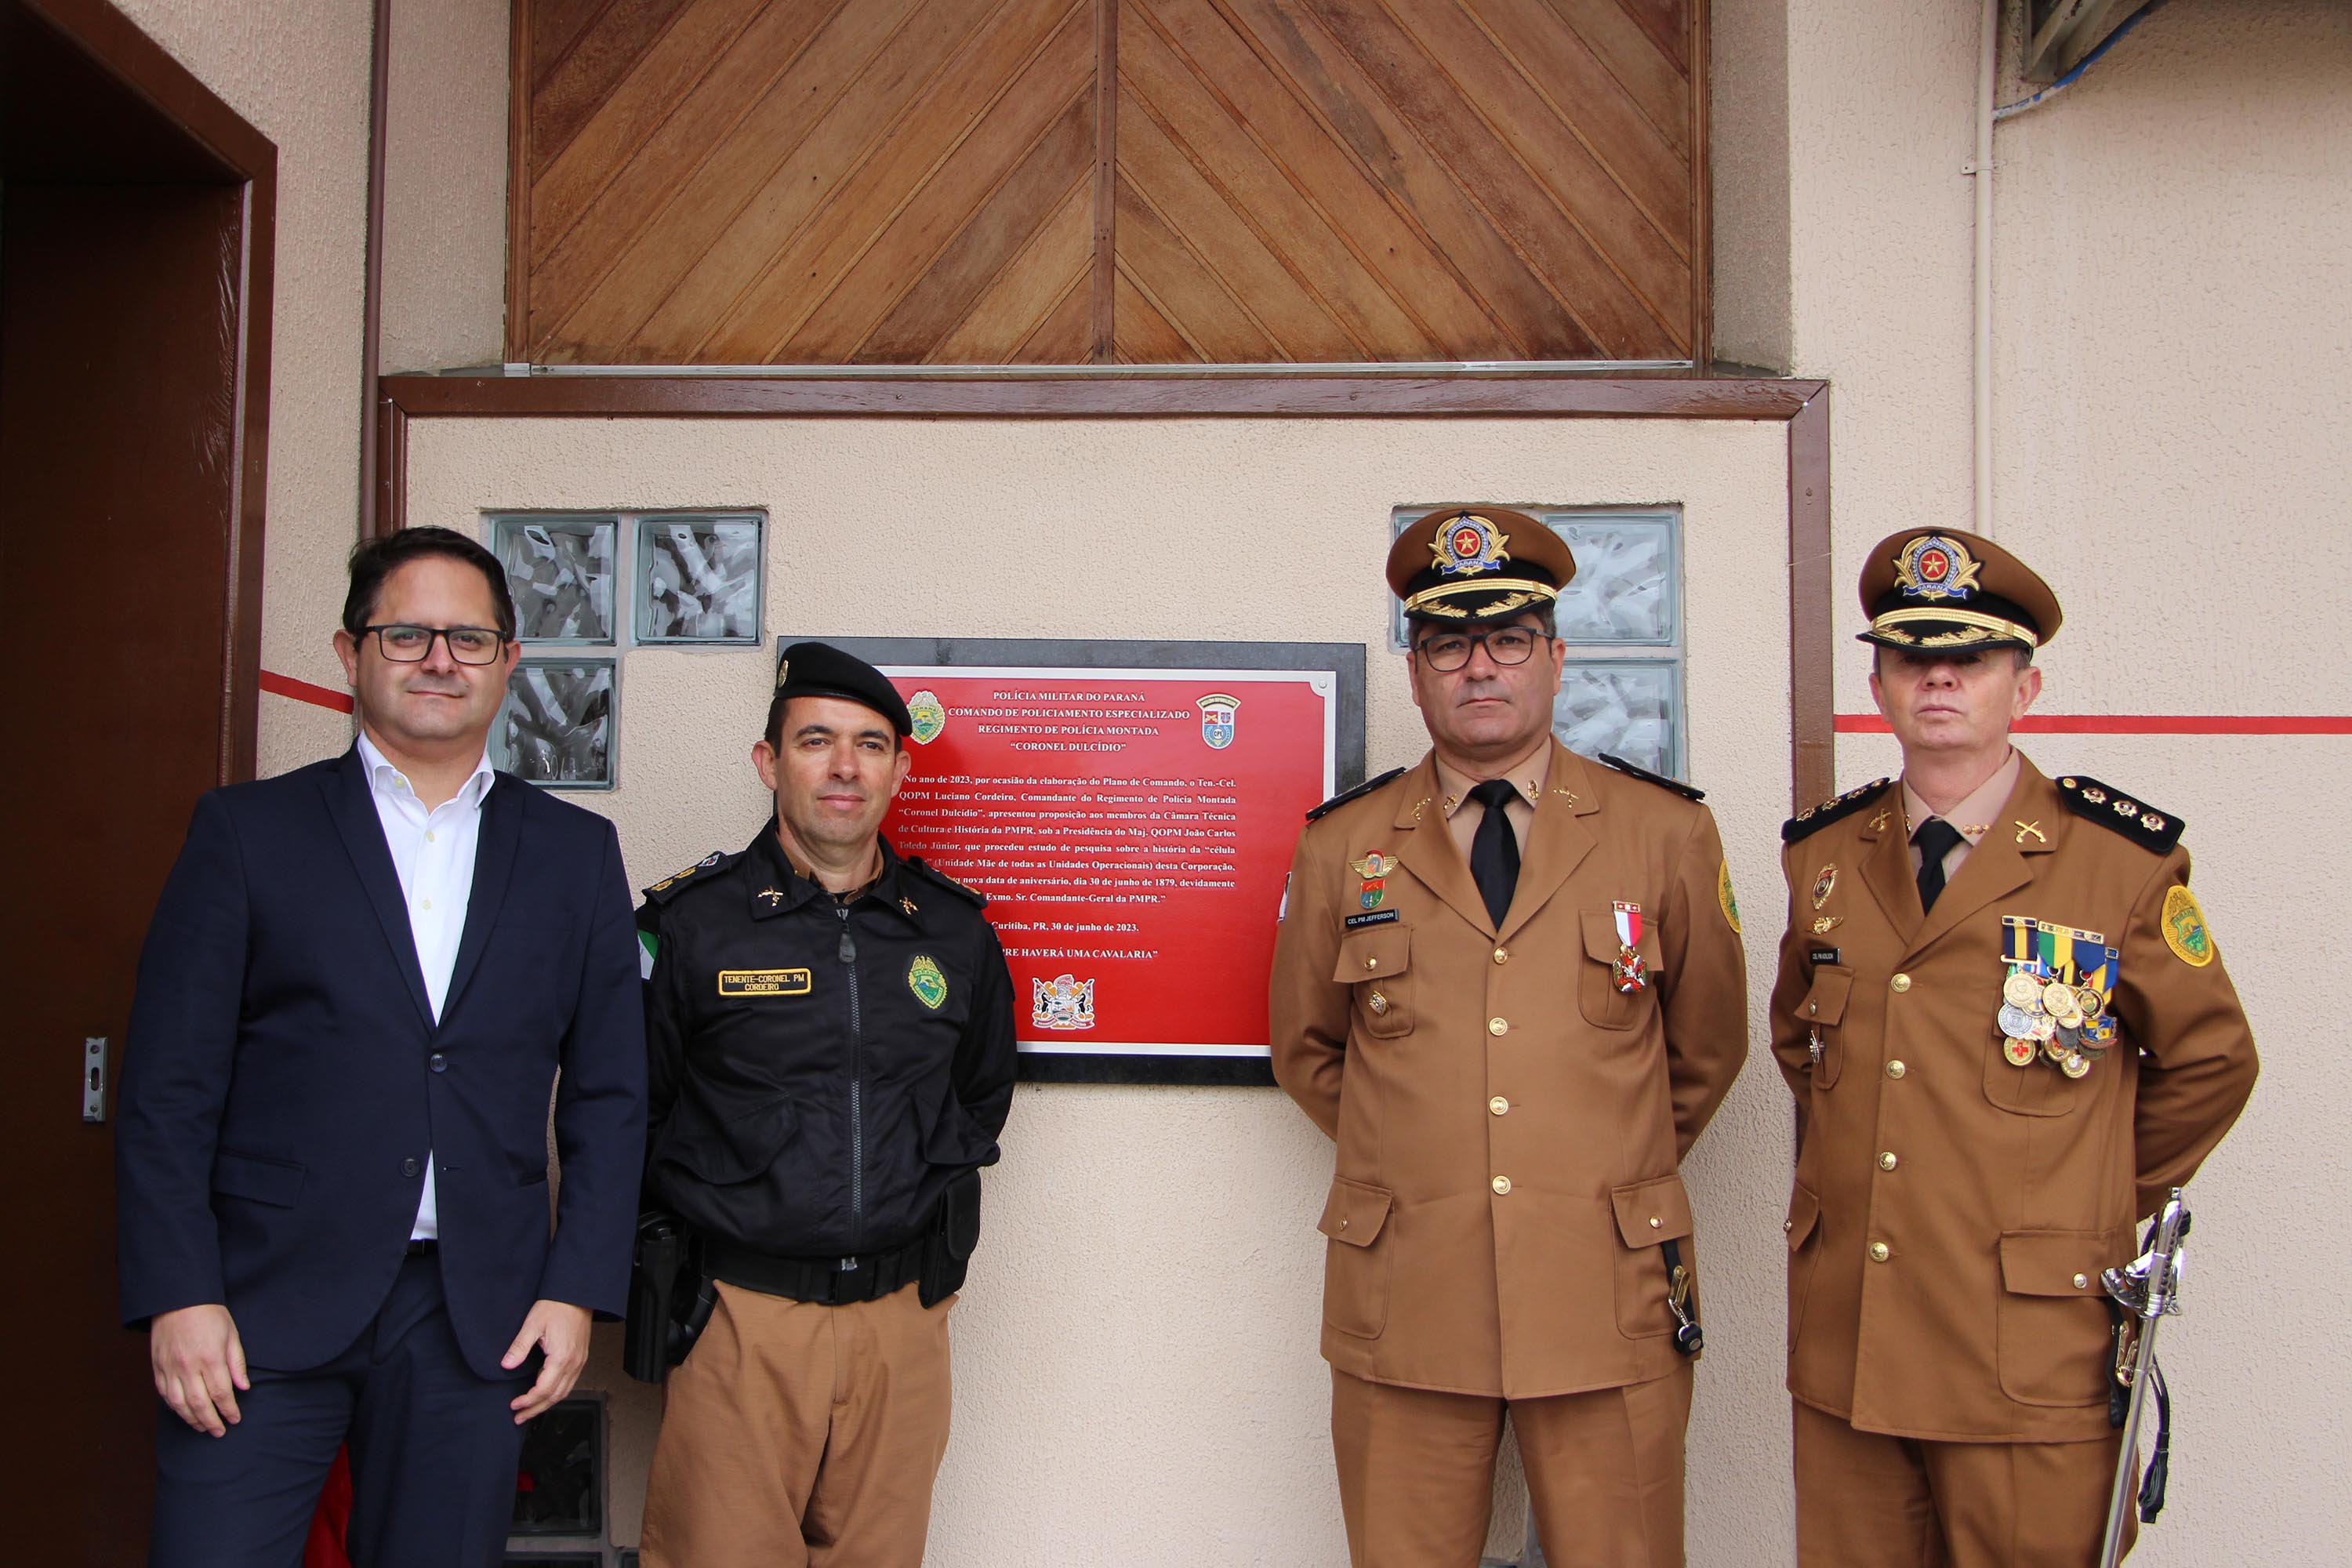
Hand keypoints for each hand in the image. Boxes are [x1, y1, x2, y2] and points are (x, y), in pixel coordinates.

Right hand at [151, 1303, 247, 1436]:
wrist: (178, 1299)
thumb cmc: (209, 1315)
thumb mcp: (231, 1334)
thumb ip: (236, 1363)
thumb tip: (243, 1387)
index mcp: (210, 1357)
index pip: (221, 1393)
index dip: (228, 1410)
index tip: (235, 1419)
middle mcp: (188, 1366)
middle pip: (199, 1404)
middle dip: (211, 1421)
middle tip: (219, 1432)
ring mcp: (170, 1368)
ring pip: (179, 1404)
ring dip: (191, 1419)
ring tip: (202, 1427)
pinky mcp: (157, 1367)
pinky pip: (164, 1394)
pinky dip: (174, 1407)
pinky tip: (183, 1412)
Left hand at [503, 1299, 591, 1422]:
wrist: (577, 1295)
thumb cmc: (557, 1307)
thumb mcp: (532, 1324)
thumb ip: (519, 1347)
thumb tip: (506, 1365)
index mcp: (561, 1357)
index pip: (544, 1389)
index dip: (528, 1401)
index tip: (514, 1405)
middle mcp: (573, 1363)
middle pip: (555, 1396)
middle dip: (536, 1409)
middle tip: (519, 1417)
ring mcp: (579, 1362)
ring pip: (564, 1392)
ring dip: (546, 1404)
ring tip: (530, 1411)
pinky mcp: (580, 1358)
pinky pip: (569, 1383)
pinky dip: (556, 1394)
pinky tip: (545, 1394)